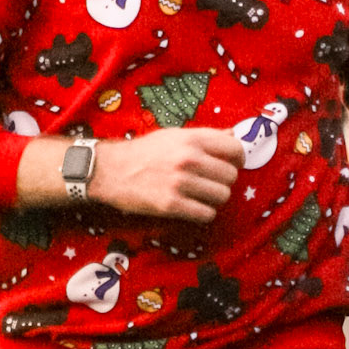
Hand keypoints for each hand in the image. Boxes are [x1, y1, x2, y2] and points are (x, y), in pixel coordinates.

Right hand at [92, 128, 244, 223]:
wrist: (110, 170)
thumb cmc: (144, 152)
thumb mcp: (174, 135)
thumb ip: (205, 137)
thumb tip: (233, 134)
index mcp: (192, 138)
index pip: (235, 148)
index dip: (237, 159)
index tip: (230, 165)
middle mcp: (189, 158)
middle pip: (231, 176)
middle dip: (223, 181)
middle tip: (209, 183)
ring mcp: (180, 182)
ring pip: (222, 196)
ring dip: (214, 199)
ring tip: (200, 195)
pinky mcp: (171, 204)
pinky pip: (206, 214)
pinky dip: (203, 213)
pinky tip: (192, 207)